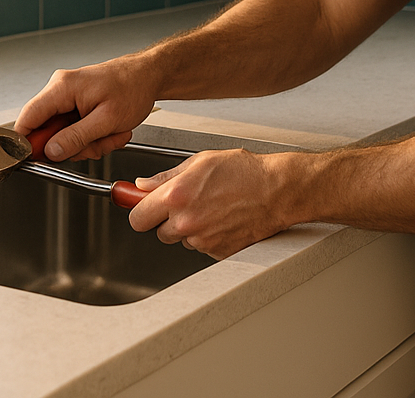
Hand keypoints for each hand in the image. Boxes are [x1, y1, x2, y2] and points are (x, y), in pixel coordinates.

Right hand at [14, 55, 159, 161]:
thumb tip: (50, 152)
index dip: (26, 143)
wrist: (149, 76)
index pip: (27, 118)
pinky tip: (109, 130)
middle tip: (96, 145)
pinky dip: (92, 136)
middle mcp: (60, 90)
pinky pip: (74, 130)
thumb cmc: (134, 88)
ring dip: (87, 143)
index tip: (36, 161)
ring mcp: (67, 97)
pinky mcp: (76, 104)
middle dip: (72, 146)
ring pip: (63, 135)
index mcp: (62, 88)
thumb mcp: (106, 120)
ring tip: (110, 134)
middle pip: (47, 132)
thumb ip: (75, 137)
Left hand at [127, 149, 297, 259]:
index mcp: (176, 197)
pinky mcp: (217, 252)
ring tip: (212, 207)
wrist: (277, 191)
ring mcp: (202, 240)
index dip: (140, 211)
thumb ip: (166, 176)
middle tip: (186, 204)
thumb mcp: (200, 161)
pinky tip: (222, 219)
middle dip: (167, 220)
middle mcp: (186, 222)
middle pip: (158, 232)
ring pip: (182, 240)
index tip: (143, 208)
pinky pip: (202, 247)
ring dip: (189, 229)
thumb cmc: (245, 172)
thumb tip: (143, 185)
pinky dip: (208, 237)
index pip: (137, 217)